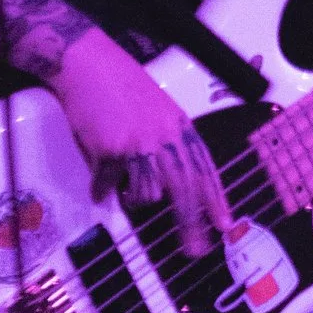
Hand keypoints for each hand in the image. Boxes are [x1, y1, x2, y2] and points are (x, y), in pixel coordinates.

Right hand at [50, 29, 230, 258]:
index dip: (216, 200)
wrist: (87, 62)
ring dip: (135, 200)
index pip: (206, 169)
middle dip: (191, 224)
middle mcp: (165, 137)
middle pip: (185, 189)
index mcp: (180, 127)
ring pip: (148, 194)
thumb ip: (167, 141)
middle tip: (195, 250)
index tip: (225, 225)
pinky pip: (110, 185)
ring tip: (125, 193)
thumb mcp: (157, 109)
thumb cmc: (118, 84)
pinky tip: (98, 186)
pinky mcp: (112, 150)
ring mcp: (140, 144)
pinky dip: (103, 189)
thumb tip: (165, 181)